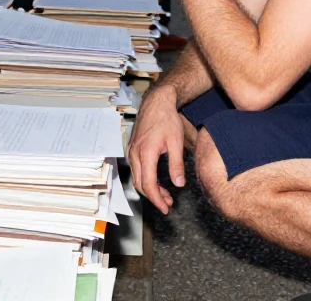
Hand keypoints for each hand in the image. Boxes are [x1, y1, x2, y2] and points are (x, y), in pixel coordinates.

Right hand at [126, 86, 185, 214]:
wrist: (156, 103)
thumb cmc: (167, 120)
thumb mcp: (176, 142)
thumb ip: (176, 165)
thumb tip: (178, 184)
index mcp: (146, 154)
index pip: (148, 184)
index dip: (157, 199)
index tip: (165, 208)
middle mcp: (135, 154)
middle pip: (140, 185)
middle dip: (154, 197)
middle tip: (167, 204)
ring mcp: (132, 152)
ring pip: (138, 178)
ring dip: (150, 189)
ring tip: (166, 195)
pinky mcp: (133, 150)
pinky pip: (137, 170)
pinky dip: (146, 179)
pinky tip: (158, 182)